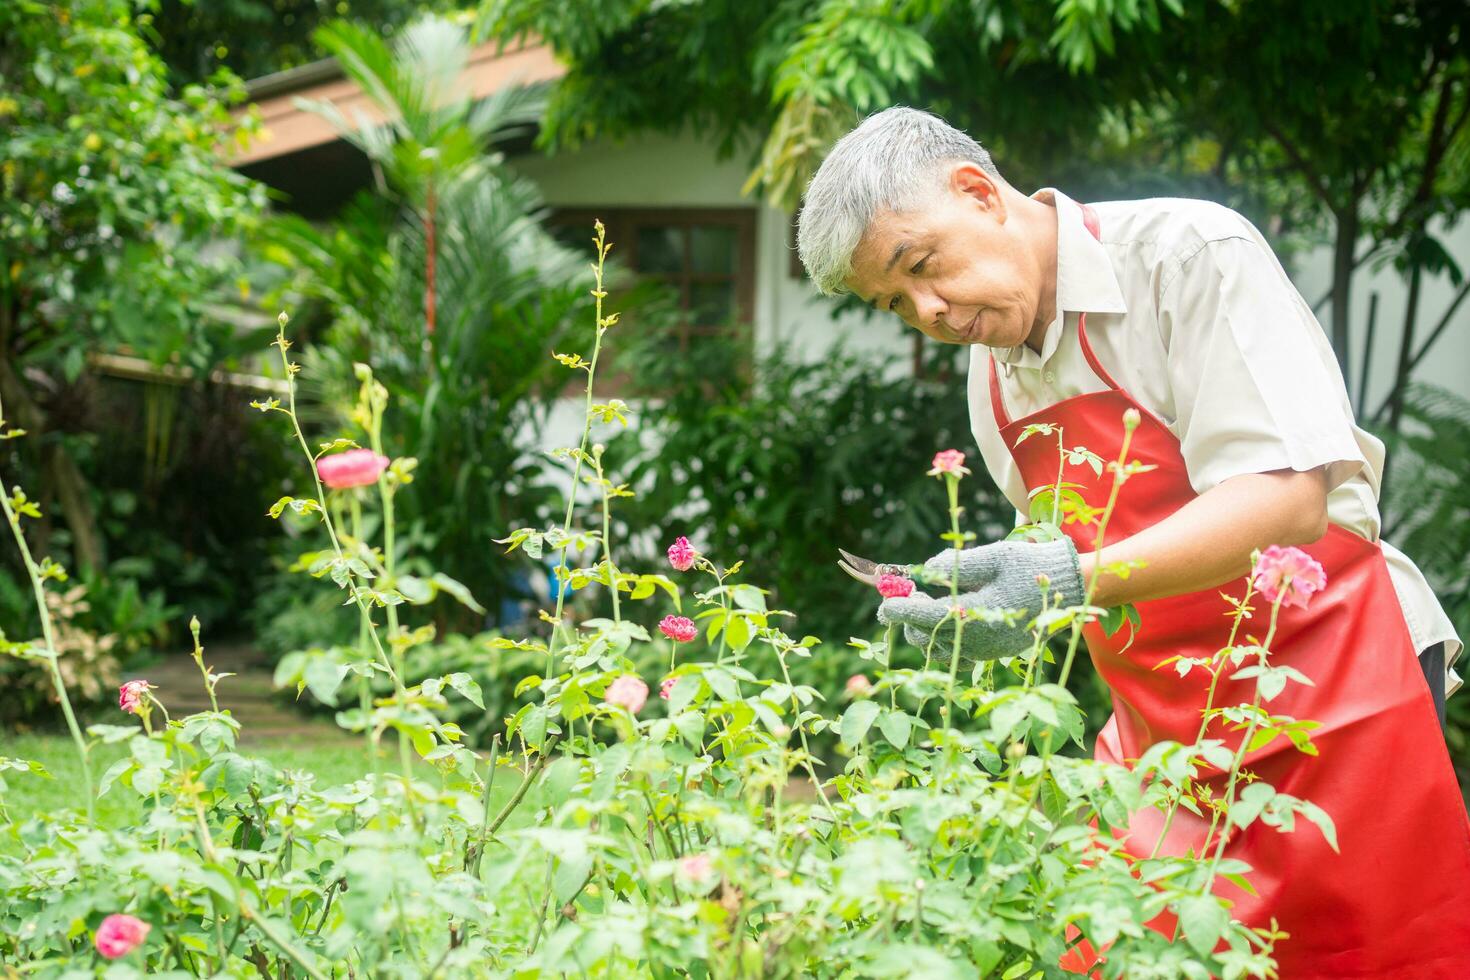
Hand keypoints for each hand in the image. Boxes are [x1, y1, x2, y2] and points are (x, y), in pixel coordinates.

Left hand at [877, 538, 1084, 664]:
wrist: (1068, 588)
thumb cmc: (1029, 566)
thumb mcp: (993, 556)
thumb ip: (956, 565)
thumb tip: (925, 572)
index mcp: (976, 617)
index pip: (924, 618)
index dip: (898, 610)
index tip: (882, 603)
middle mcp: (978, 641)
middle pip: (926, 636)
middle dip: (909, 617)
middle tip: (910, 593)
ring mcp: (985, 651)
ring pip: (938, 648)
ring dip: (924, 629)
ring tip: (927, 603)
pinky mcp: (992, 653)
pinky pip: (957, 654)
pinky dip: (944, 640)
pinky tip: (947, 619)